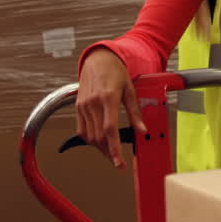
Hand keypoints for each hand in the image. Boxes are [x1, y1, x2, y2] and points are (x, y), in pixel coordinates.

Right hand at [76, 48, 147, 168]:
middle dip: (109, 152)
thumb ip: (135, 113)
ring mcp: (83, 105)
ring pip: (89, 136)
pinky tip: (100, 142)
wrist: (99, 59)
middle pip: (99, 137)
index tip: (118, 162)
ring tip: (111, 153)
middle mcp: (93, 103)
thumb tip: (142, 130)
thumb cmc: (116, 72)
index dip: (114, 149)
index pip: (110, 130)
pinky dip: (90, 139)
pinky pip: (82, 129)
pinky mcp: (78, 107)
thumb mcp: (130, 90)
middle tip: (118, 162)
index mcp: (108, 98)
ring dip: (100, 148)